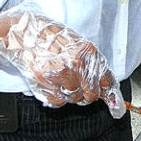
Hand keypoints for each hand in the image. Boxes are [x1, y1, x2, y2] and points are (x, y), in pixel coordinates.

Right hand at [0, 1, 125, 118]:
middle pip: (91, 95)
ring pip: (74, 99)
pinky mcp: (44, 81)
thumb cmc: (53, 39)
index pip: (106, 81)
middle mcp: (77, 63)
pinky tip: (53, 85)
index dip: (109, 94)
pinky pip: (58, 102)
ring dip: (70, 94)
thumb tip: (108, 88)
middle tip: (79, 86)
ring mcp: (60, 73)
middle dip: (87, 94)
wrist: (25, 34)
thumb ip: (94, 66)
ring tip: (62, 80)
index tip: (115, 106)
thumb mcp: (80, 46)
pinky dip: (56, 98)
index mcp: (89, 52)